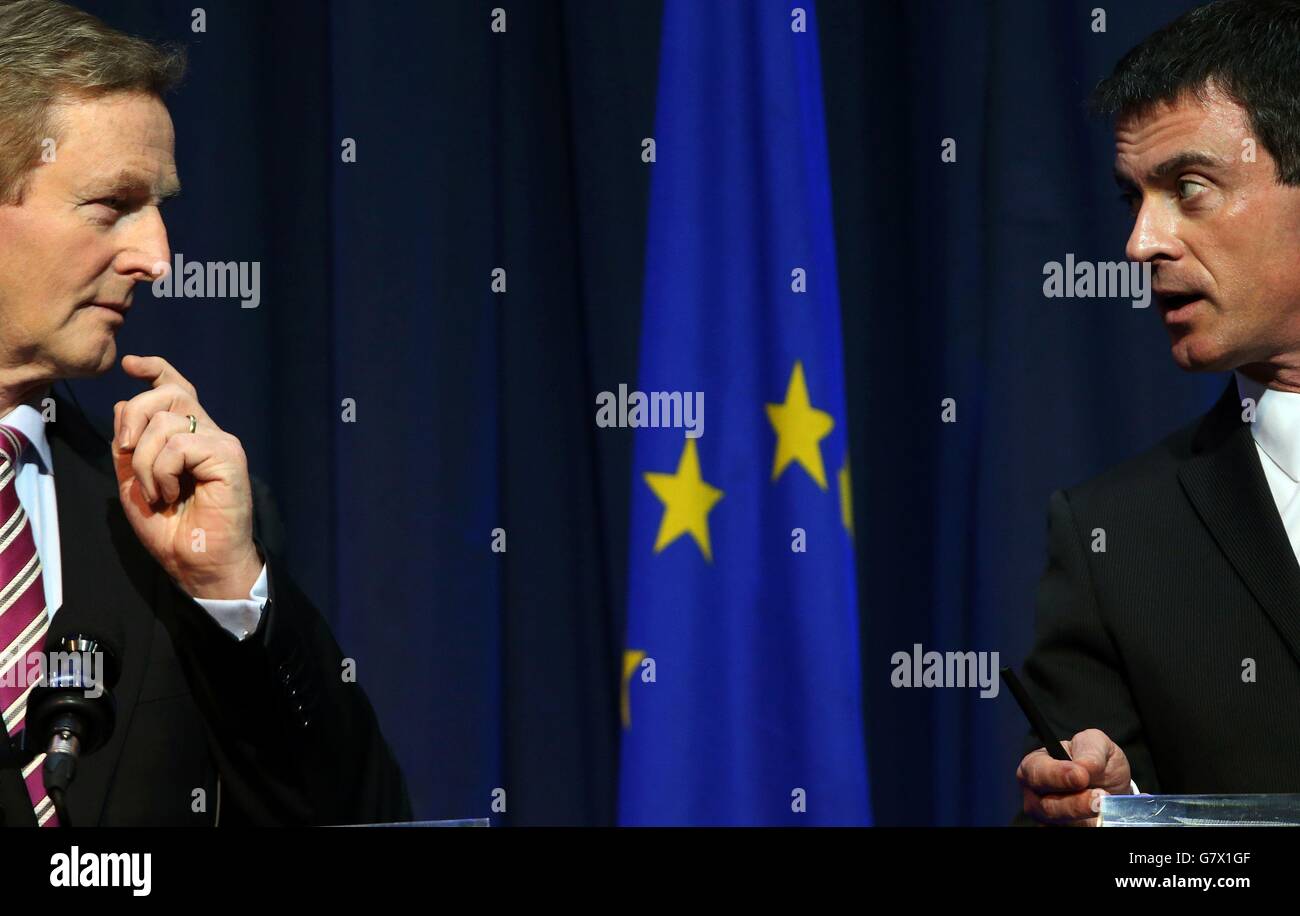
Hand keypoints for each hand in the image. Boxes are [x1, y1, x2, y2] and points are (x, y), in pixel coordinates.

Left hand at [111, 354, 261, 599]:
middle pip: (167, 393)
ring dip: (144, 461)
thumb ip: (129, 445)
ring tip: (156, 492)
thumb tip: (124, 404)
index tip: (131, 365)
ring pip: (166, 420)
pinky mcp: (229, 456)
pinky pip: (178, 445)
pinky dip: (161, 472)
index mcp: (188, 436)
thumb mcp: (135, 481)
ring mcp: (221, 442)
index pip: (176, 388)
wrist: (198, 563)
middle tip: (126, 452)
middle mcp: (208, 433)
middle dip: (135, 417)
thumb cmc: (171, 529)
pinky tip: (170, 494)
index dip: (155, 369)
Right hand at [1016, 728, 1131, 825]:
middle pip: (1047, 806)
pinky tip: (1100, 820)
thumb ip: (1089, 750)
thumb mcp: (1096, 744)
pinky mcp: (1061, 831)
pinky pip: (1070, 833)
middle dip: (1075, 803)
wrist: (1112, 787)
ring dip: (1083, 818)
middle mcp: (1035, 795)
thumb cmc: (1095, 760)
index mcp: (1034, 766)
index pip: (1037, 772)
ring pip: (1060, 825)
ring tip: (1103, 807)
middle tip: (1100, 796)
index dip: (1057, 775)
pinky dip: (1087, 827)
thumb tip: (1083, 766)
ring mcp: (1046, 819)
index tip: (1081, 776)